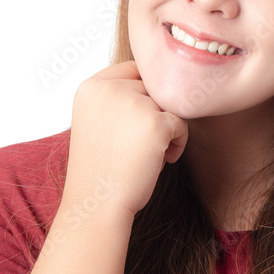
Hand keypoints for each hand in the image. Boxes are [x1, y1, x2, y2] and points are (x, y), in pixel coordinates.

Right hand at [62, 60, 187, 219]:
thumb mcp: (97, 121)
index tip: (141, 121)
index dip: (144, 94)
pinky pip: (182, 123)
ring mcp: (133, 104)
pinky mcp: (156, 123)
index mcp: (91, 87)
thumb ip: (119, 98)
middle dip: (156, 113)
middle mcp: (110, 89)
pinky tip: (163, 160)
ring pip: (169, 104)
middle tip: (144, 143)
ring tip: (153, 153)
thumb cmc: (101, 168)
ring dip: (168, 127)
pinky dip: (179, 142)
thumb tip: (159, 83)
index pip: (133, 69)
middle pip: (153, 87)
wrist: (97, 204)